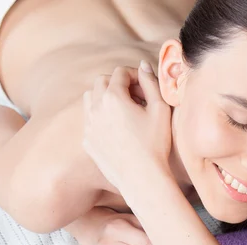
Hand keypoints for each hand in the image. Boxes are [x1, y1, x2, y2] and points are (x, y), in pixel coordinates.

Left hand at [81, 61, 172, 191]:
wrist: (141, 177)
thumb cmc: (154, 143)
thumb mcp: (160, 109)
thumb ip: (151, 83)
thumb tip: (143, 66)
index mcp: (113, 96)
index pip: (120, 72)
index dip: (135, 76)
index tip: (145, 88)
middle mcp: (96, 107)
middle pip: (102, 81)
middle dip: (118, 83)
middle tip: (136, 97)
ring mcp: (88, 125)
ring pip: (90, 98)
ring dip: (105, 97)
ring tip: (123, 109)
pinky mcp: (87, 141)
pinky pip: (89, 120)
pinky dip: (100, 117)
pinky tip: (116, 128)